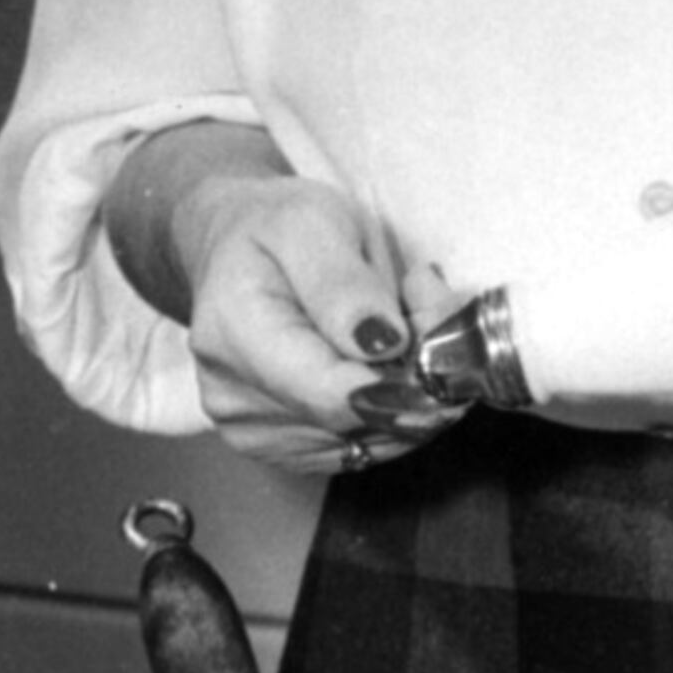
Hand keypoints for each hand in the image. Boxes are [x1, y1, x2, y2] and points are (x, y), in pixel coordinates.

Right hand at [166, 158, 456, 482]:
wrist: (237, 249)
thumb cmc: (277, 228)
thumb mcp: (314, 223)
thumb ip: (345, 284)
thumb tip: (384, 344)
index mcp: (236, 337)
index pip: (333, 396)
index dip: (406, 375)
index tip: (437, 325)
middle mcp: (235, 400)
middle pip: (361, 418)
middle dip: (417, 369)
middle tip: (426, 302)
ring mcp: (254, 432)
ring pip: (373, 438)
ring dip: (409, 389)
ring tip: (400, 322)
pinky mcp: (281, 448)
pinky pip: (362, 445)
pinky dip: (391, 407)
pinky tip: (382, 360)